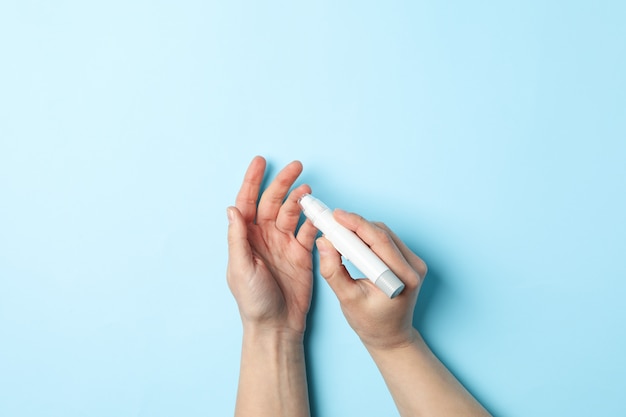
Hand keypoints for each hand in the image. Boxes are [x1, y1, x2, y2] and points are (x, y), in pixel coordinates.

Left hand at [227, 156, 317, 337]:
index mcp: (245, 237)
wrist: (277, 325)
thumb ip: (237, 238)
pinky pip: (308, 231)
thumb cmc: (253, 300)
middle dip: (283, 183)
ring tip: (308, 190)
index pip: (247, 202)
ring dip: (299, 200)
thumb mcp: (240, 268)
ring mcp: (284, 243)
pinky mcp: (302, 253)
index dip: (252, 181)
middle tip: (296, 167)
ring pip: (292, 213)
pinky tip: (318, 214)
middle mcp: (264, 236)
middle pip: (273, 201)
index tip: (260, 161)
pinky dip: (314, 221)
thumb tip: (232, 208)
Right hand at [316, 209, 427, 349]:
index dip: (356, 224)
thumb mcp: (347, 299)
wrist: (391, 336)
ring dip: (361, 229)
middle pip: (382, 233)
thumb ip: (333, 271)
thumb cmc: (370, 323)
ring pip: (384, 233)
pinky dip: (368, 236)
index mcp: (402, 278)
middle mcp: (414, 267)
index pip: (379, 241)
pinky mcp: (409, 260)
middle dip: (355, 224)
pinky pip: (387, 239)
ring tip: (338, 230)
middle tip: (331, 220)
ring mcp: (414, 263)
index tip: (335, 216)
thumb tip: (323, 243)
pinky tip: (351, 239)